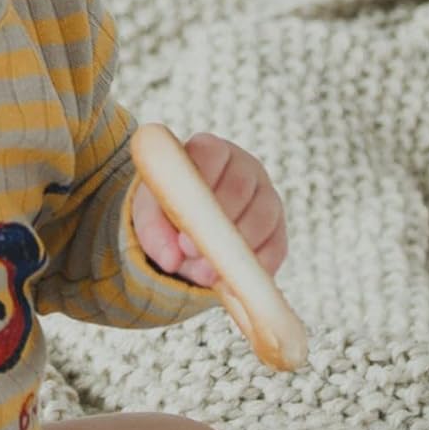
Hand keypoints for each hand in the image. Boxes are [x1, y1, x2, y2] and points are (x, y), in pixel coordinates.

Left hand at [131, 132, 285, 288]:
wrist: (187, 232)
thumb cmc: (167, 212)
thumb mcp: (150, 216)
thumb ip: (153, 231)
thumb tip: (172, 259)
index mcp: (209, 150)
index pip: (211, 153)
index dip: (201, 182)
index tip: (185, 216)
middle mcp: (244, 167)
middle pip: (241, 186)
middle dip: (218, 221)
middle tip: (191, 251)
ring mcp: (266, 196)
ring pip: (263, 216)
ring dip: (236, 247)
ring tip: (206, 272)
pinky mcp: (278, 229)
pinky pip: (276, 247)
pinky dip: (255, 266)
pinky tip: (231, 280)